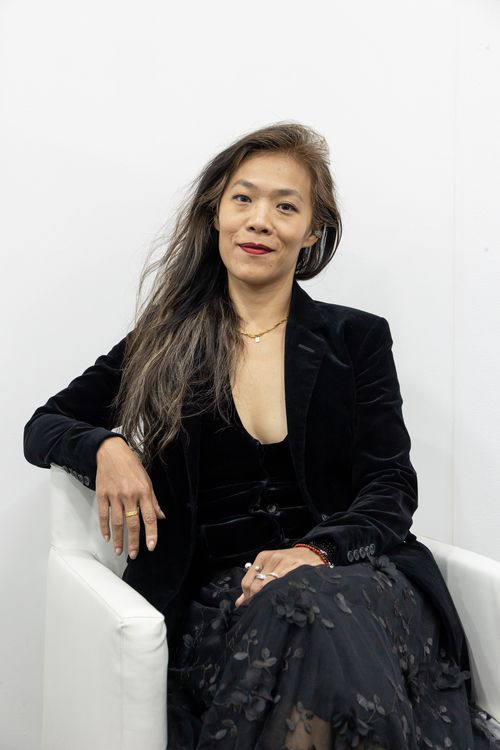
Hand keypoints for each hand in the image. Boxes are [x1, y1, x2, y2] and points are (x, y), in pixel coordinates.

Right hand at [96, 436, 165, 558]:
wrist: (111, 452)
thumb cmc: (131, 465)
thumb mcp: (147, 480)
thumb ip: (153, 500)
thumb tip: (161, 516)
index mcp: (144, 491)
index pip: (149, 517)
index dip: (151, 533)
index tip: (151, 546)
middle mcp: (130, 495)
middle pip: (132, 523)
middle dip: (134, 542)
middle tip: (134, 554)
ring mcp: (114, 496)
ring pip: (117, 523)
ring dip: (118, 539)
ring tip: (119, 550)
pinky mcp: (102, 495)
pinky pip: (103, 515)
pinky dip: (105, 528)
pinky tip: (107, 537)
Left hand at [235, 546, 324, 607]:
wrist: (311, 554)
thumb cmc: (287, 563)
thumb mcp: (269, 568)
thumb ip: (253, 584)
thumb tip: (239, 603)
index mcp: (262, 557)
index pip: (247, 582)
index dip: (247, 597)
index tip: (251, 605)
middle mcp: (272, 559)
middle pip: (256, 587)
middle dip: (256, 600)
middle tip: (261, 608)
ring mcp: (285, 563)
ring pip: (270, 587)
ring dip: (269, 599)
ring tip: (271, 605)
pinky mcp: (298, 567)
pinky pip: (284, 585)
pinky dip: (281, 594)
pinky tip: (283, 599)